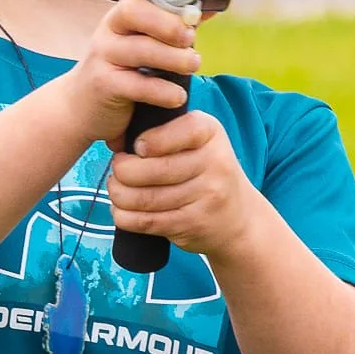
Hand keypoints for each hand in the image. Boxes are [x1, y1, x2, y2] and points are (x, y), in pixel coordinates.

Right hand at [66, 0, 200, 145]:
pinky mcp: (104, 84)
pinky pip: (137, 84)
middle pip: (133, 11)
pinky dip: (163, 90)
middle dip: (167, 23)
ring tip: (192, 64)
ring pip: (139, 49)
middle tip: (189, 38)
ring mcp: (104, 55)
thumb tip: (202, 12)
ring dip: (173, 58)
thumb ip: (168, 29)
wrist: (81, 106)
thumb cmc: (121, 70)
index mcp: (124, 13)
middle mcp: (110, 28)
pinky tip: (177, 95)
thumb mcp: (140, 42)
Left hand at [107, 107, 257, 258]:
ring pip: (147, 197)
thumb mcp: (198, 139)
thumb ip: (168, 131)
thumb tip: (119, 139)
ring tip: (116, 188)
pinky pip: (149, 221)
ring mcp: (207, 196)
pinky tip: (120, 210)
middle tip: (117, 169)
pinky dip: (126, 216)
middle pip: (156, 169)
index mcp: (211, 133)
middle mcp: (215, 163)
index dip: (152, 140)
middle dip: (123, 170)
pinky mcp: (194, 224)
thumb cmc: (205, 170)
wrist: (238, 217)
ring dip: (119, 194)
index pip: (182, 129)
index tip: (137, 147)